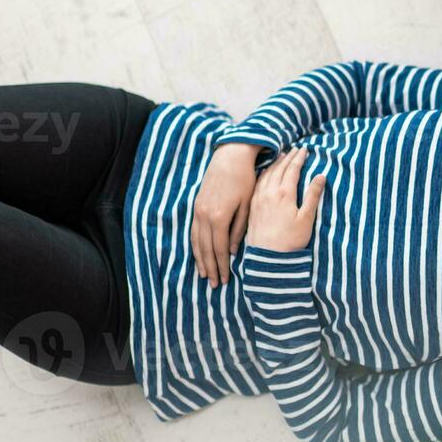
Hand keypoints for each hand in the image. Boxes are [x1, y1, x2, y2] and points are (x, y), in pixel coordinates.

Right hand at [191, 142, 259, 287]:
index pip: (219, 249)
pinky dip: (195, 246)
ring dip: (200, 260)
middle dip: (210, 268)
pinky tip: (199, 254)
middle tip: (214, 285)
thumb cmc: (245, 179)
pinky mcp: (196, 205)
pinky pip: (193, 231)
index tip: (225, 280)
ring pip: (196, 241)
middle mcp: (204, 216)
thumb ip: (239, 229)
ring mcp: (198, 211)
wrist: (230, 156)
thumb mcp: (247, 205)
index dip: (221, 266)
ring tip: (204, 275)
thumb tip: (232, 251)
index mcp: (219, 217)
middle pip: (205, 249)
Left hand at [246, 148, 325, 252]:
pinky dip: (264, 174)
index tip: (304, 150)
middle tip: (295, 149)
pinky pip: (258, 183)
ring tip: (282, 156)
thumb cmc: (291, 240)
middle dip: (288, 157)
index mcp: (284, 194)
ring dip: (275, 163)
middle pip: (279, 169)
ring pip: (267, 174)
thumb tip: (321, 176)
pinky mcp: (252, 206)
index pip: (292, 169)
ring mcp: (258, 199)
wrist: (268, 258)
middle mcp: (269, 193)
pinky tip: (266, 173)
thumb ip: (313, 195)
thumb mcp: (307, 218)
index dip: (299, 158)